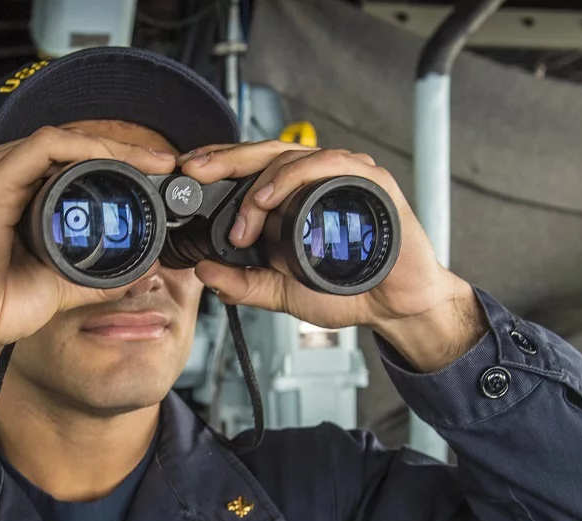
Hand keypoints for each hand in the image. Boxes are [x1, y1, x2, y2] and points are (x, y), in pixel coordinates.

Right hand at [0, 127, 175, 391]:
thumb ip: (93, 276)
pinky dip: (84, 148)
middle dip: (124, 151)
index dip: (118, 164)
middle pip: (72, 146)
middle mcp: (0, 175)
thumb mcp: (55, 287)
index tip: (157, 178)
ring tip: (152, 162)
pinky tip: (115, 159)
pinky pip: (44, 146)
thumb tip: (136, 272)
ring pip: (64, 139)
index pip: (72, 162)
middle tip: (166, 164)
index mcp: (13, 193)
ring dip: (112, 146)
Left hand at [180, 141, 485, 371]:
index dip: (218, 165)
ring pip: (291, 156)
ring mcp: (342, 174)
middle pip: (263, 153)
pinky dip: (294, 176)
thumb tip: (204, 273)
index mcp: (294, 195)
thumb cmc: (348, 290)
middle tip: (192, 171)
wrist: (396, 305)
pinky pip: (327, 163)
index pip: (250, 168)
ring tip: (244, 218)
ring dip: (259, 183)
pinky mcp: (368, 179)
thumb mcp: (282, 292)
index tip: (185, 174)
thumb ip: (244, 285)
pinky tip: (269, 198)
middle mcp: (316, 177)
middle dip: (224, 160)